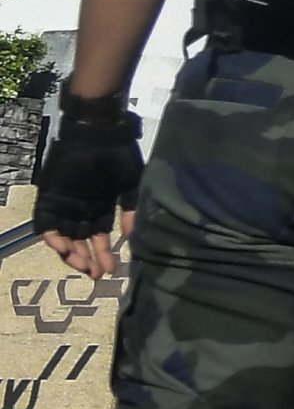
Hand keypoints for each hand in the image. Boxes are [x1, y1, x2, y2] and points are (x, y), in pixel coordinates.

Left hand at [37, 91, 144, 276]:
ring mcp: (65, 205)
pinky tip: (64, 248)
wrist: (99, 133)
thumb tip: (131, 237)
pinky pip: (47, 223)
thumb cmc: (119, 156)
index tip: (112, 270)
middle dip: (89, 259)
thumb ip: (130, 210)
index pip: (100, 237)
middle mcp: (82, 209)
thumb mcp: (131, 184)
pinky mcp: (51, 198)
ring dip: (71, 253)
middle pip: (81, 241)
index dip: (105, 254)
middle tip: (97, 275)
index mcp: (101, 206)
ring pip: (64, 236)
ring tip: (83, 266)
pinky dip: (53, 237)